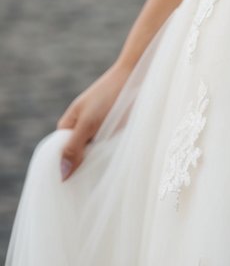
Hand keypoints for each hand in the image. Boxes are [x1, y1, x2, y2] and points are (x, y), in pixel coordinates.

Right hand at [55, 61, 132, 181]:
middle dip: (83, 169)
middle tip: (88, 188)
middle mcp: (80, 129)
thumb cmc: (108, 96)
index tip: (69, 190)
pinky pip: (108, 150)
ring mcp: (97, 130)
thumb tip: (62, 175)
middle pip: (77, 158)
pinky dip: (109, 157)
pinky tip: (114, 167)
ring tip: (102, 179)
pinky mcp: (113, 131)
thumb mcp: (88, 122)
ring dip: (98, 164)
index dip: (64, 171)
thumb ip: (74, 147)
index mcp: (68, 126)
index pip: (60, 156)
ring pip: (94, 155)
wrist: (135, 75)